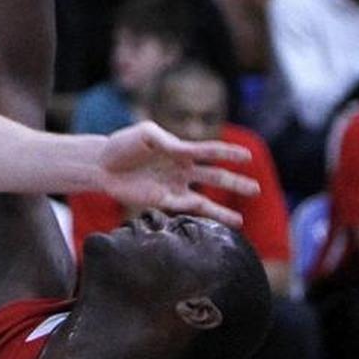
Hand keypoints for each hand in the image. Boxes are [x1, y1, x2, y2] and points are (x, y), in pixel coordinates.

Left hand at [96, 122, 257, 227]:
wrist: (102, 164)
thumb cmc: (124, 144)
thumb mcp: (145, 133)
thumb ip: (166, 141)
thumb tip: (183, 151)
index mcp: (180, 148)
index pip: (209, 151)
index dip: (229, 152)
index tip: (249, 156)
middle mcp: (181, 169)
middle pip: (214, 176)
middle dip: (235, 182)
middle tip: (257, 189)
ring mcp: (174, 186)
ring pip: (204, 200)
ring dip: (222, 210)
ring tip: (241, 222)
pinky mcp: (163, 202)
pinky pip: (186, 210)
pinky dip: (202, 217)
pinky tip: (212, 225)